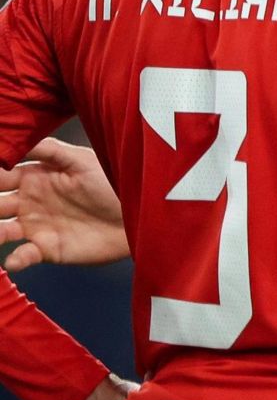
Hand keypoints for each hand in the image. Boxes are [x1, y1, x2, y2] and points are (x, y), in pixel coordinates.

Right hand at [0, 138, 128, 269]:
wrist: (140, 214)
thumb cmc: (114, 183)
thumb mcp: (81, 160)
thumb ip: (47, 149)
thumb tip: (13, 141)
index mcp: (34, 177)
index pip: (0, 175)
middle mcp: (29, 202)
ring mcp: (36, 226)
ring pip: (1, 230)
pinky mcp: (48, 248)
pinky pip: (23, 255)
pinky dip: (16, 259)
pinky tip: (17, 259)